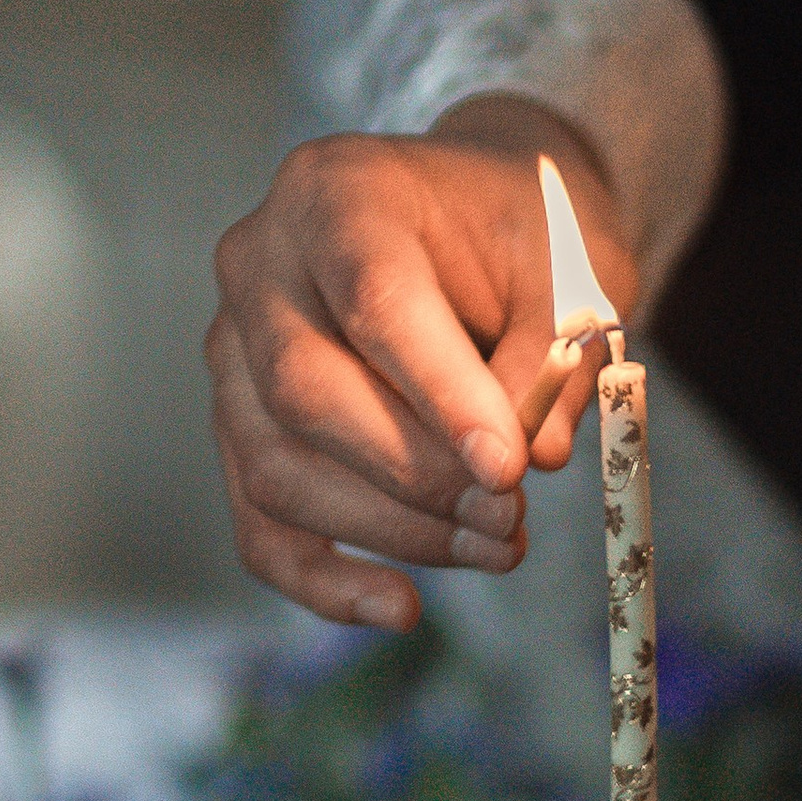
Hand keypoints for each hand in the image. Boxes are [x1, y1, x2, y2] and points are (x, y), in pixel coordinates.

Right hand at [207, 99, 635, 629]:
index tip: (509, 468)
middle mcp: (258, 264)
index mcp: (336, 192)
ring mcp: (232, 348)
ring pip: (277, 466)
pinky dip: (325, 578)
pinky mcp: (240, 425)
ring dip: (391, 530)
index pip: (372, 300)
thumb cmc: (522, 236)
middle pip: (303, 391)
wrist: (479, 219)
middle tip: (510, 517)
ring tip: (496, 546)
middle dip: (414, 474)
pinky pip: (258, 521)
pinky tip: (402, 608)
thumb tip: (531, 457)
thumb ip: (553, 355)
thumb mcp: (569, 269)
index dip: (439, 393)